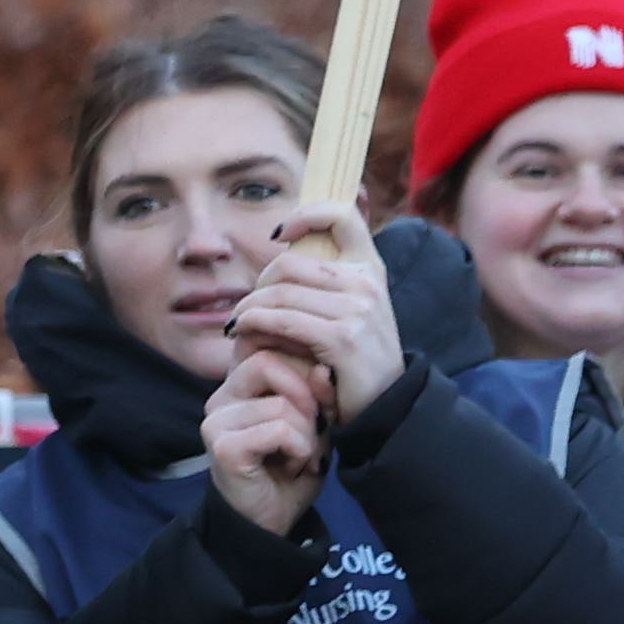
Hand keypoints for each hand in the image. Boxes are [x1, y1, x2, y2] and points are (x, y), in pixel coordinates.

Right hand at [202, 348, 330, 537]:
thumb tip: (324, 368)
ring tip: (304, 454)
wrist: (272, 521)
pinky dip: (300, 448)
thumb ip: (317, 392)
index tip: (321, 401)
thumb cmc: (292, 468)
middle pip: (271, 361)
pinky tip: (295, 465)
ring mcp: (216, 420)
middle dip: (309, 395)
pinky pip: (279, 429)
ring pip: (283, 401)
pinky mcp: (223, 445)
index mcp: (239, 384)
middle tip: (316, 429)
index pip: (269, 344)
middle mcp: (221, 396)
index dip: (305, 365)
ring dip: (308, 432)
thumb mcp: (313, 422)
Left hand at [224, 203, 405, 428]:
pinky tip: (241, 334)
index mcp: (370, 268)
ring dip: (246, 310)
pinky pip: (280, 320)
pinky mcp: (343, 338)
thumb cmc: (355, 362)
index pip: (342, 215)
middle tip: (244, 309)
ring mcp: (358, 309)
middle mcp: (367, 282)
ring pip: (277, 293)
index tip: (277, 234)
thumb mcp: (352, 312)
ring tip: (237, 325)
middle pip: (288, 264)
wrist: (386, 409)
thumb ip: (326, 283)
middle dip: (256, 286)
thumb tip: (280, 249)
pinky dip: (252, 325)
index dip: (304, 215)